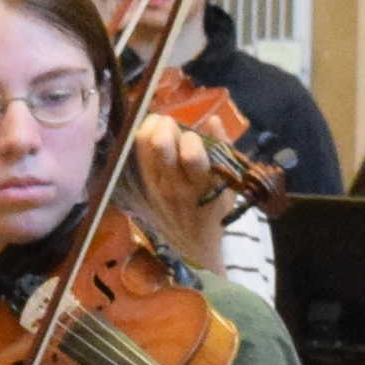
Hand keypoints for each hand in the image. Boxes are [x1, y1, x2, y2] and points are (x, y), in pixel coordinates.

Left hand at [128, 110, 237, 271]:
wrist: (192, 244)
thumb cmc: (214, 209)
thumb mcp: (229, 184)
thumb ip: (224, 150)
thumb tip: (213, 120)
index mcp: (202, 187)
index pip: (191, 155)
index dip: (192, 139)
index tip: (194, 138)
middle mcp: (175, 186)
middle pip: (161, 145)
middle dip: (168, 126)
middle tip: (173, 125)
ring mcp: (155, 186)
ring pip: (144, 145)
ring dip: (152, 127)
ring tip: (161, 125)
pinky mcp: (142, 186)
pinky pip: (136, 154)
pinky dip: (142, 138)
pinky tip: (152, 135)